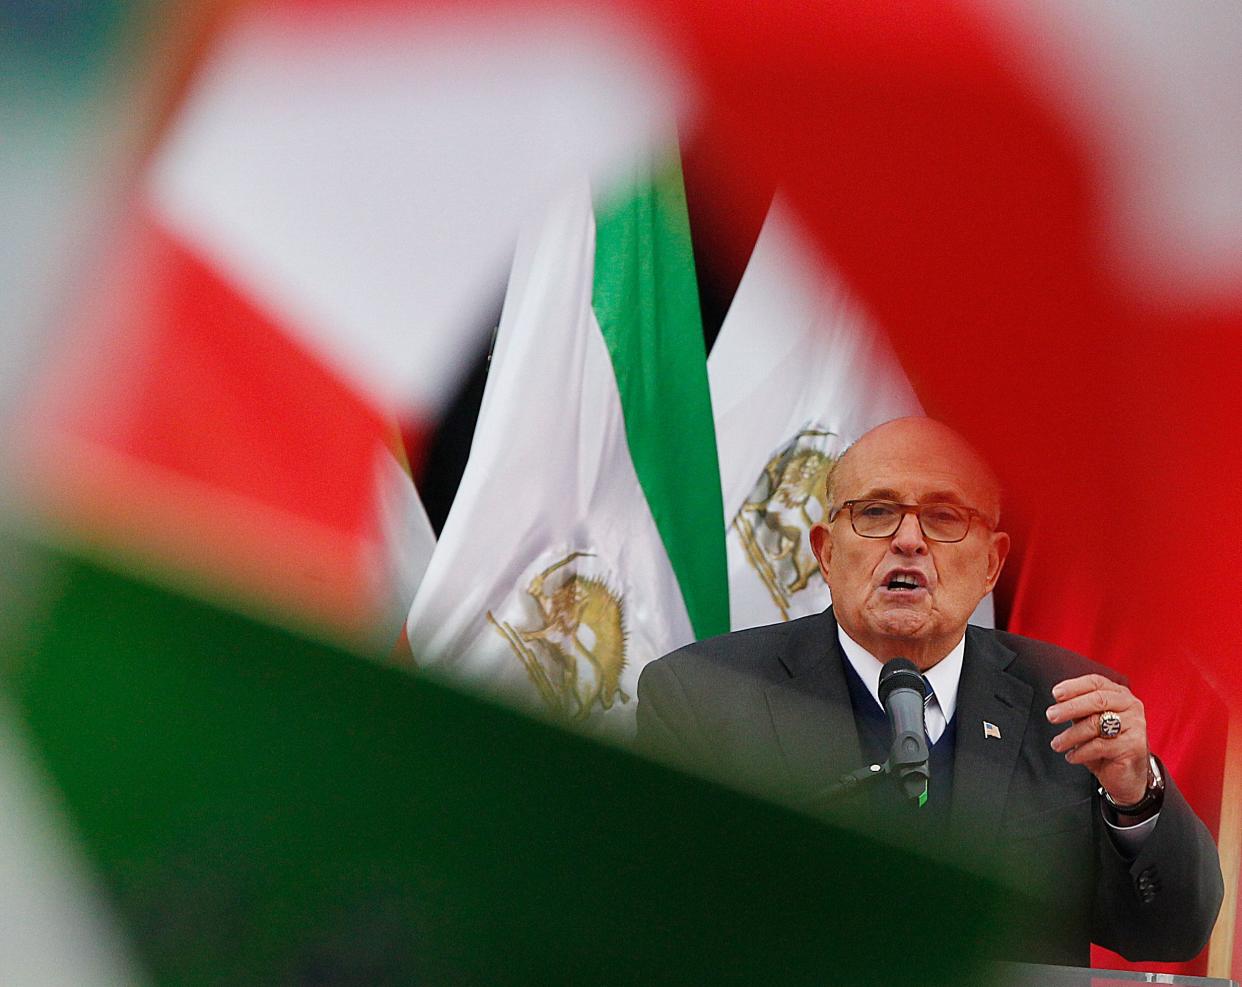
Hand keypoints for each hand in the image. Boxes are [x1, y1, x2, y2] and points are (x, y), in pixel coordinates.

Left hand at [1046, 673, 1148, 805]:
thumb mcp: (1090, 722)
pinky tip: (1072, 756)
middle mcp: (1130, 705)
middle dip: (1070, 708)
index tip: (1056, 694)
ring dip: (1071, 735)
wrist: (1127, 774)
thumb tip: (1059, 702)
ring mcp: (1135, 725)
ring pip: (1096, 724)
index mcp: (1118, 694)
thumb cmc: (1106, 744)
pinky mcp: (1134, 745)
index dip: (1074, 686)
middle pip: (1097, 700)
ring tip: (1057, 744)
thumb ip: (1079, 710)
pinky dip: (1081, 752)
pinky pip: (1100, 745)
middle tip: (1051, 716)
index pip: (1095, 682)